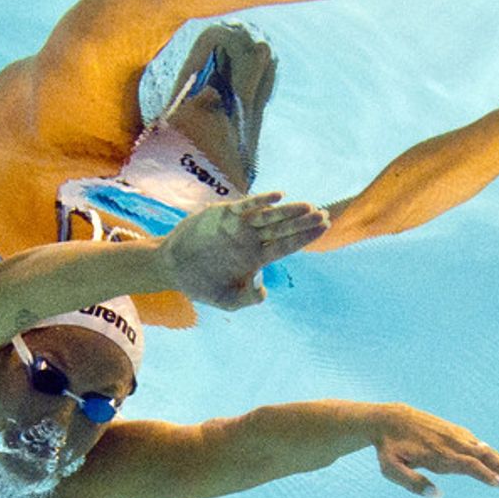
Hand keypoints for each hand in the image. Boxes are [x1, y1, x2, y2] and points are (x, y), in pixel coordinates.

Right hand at [158, 193, 328, 309]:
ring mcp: (239, 226)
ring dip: (289, 211)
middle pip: (284, 228)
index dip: (306, 237)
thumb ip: (248, 298)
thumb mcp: (228, 300)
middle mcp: (251, 240)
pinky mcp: (224, 215)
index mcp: (256, 258)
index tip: (324, 227)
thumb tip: (263, 291)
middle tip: (324, 215)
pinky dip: (262, 201)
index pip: (287, 245)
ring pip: (269, 216)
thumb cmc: (202, 284)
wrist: (173, 268)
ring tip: (309, 206)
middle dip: (304, 222)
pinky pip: (246, 206)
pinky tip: (279, 197)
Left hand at [369, 404, 498, 496]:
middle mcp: (453, 443)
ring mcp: (458, 436)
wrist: (389, 418)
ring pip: (489, 451)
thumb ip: (412, 483)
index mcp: (439, 455)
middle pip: (486, 457)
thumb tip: (437, 495)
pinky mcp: (458, 433)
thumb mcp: (391, 470)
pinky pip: (483, 445)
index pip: (468, 465)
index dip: (485, 474)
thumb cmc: (389, 449)